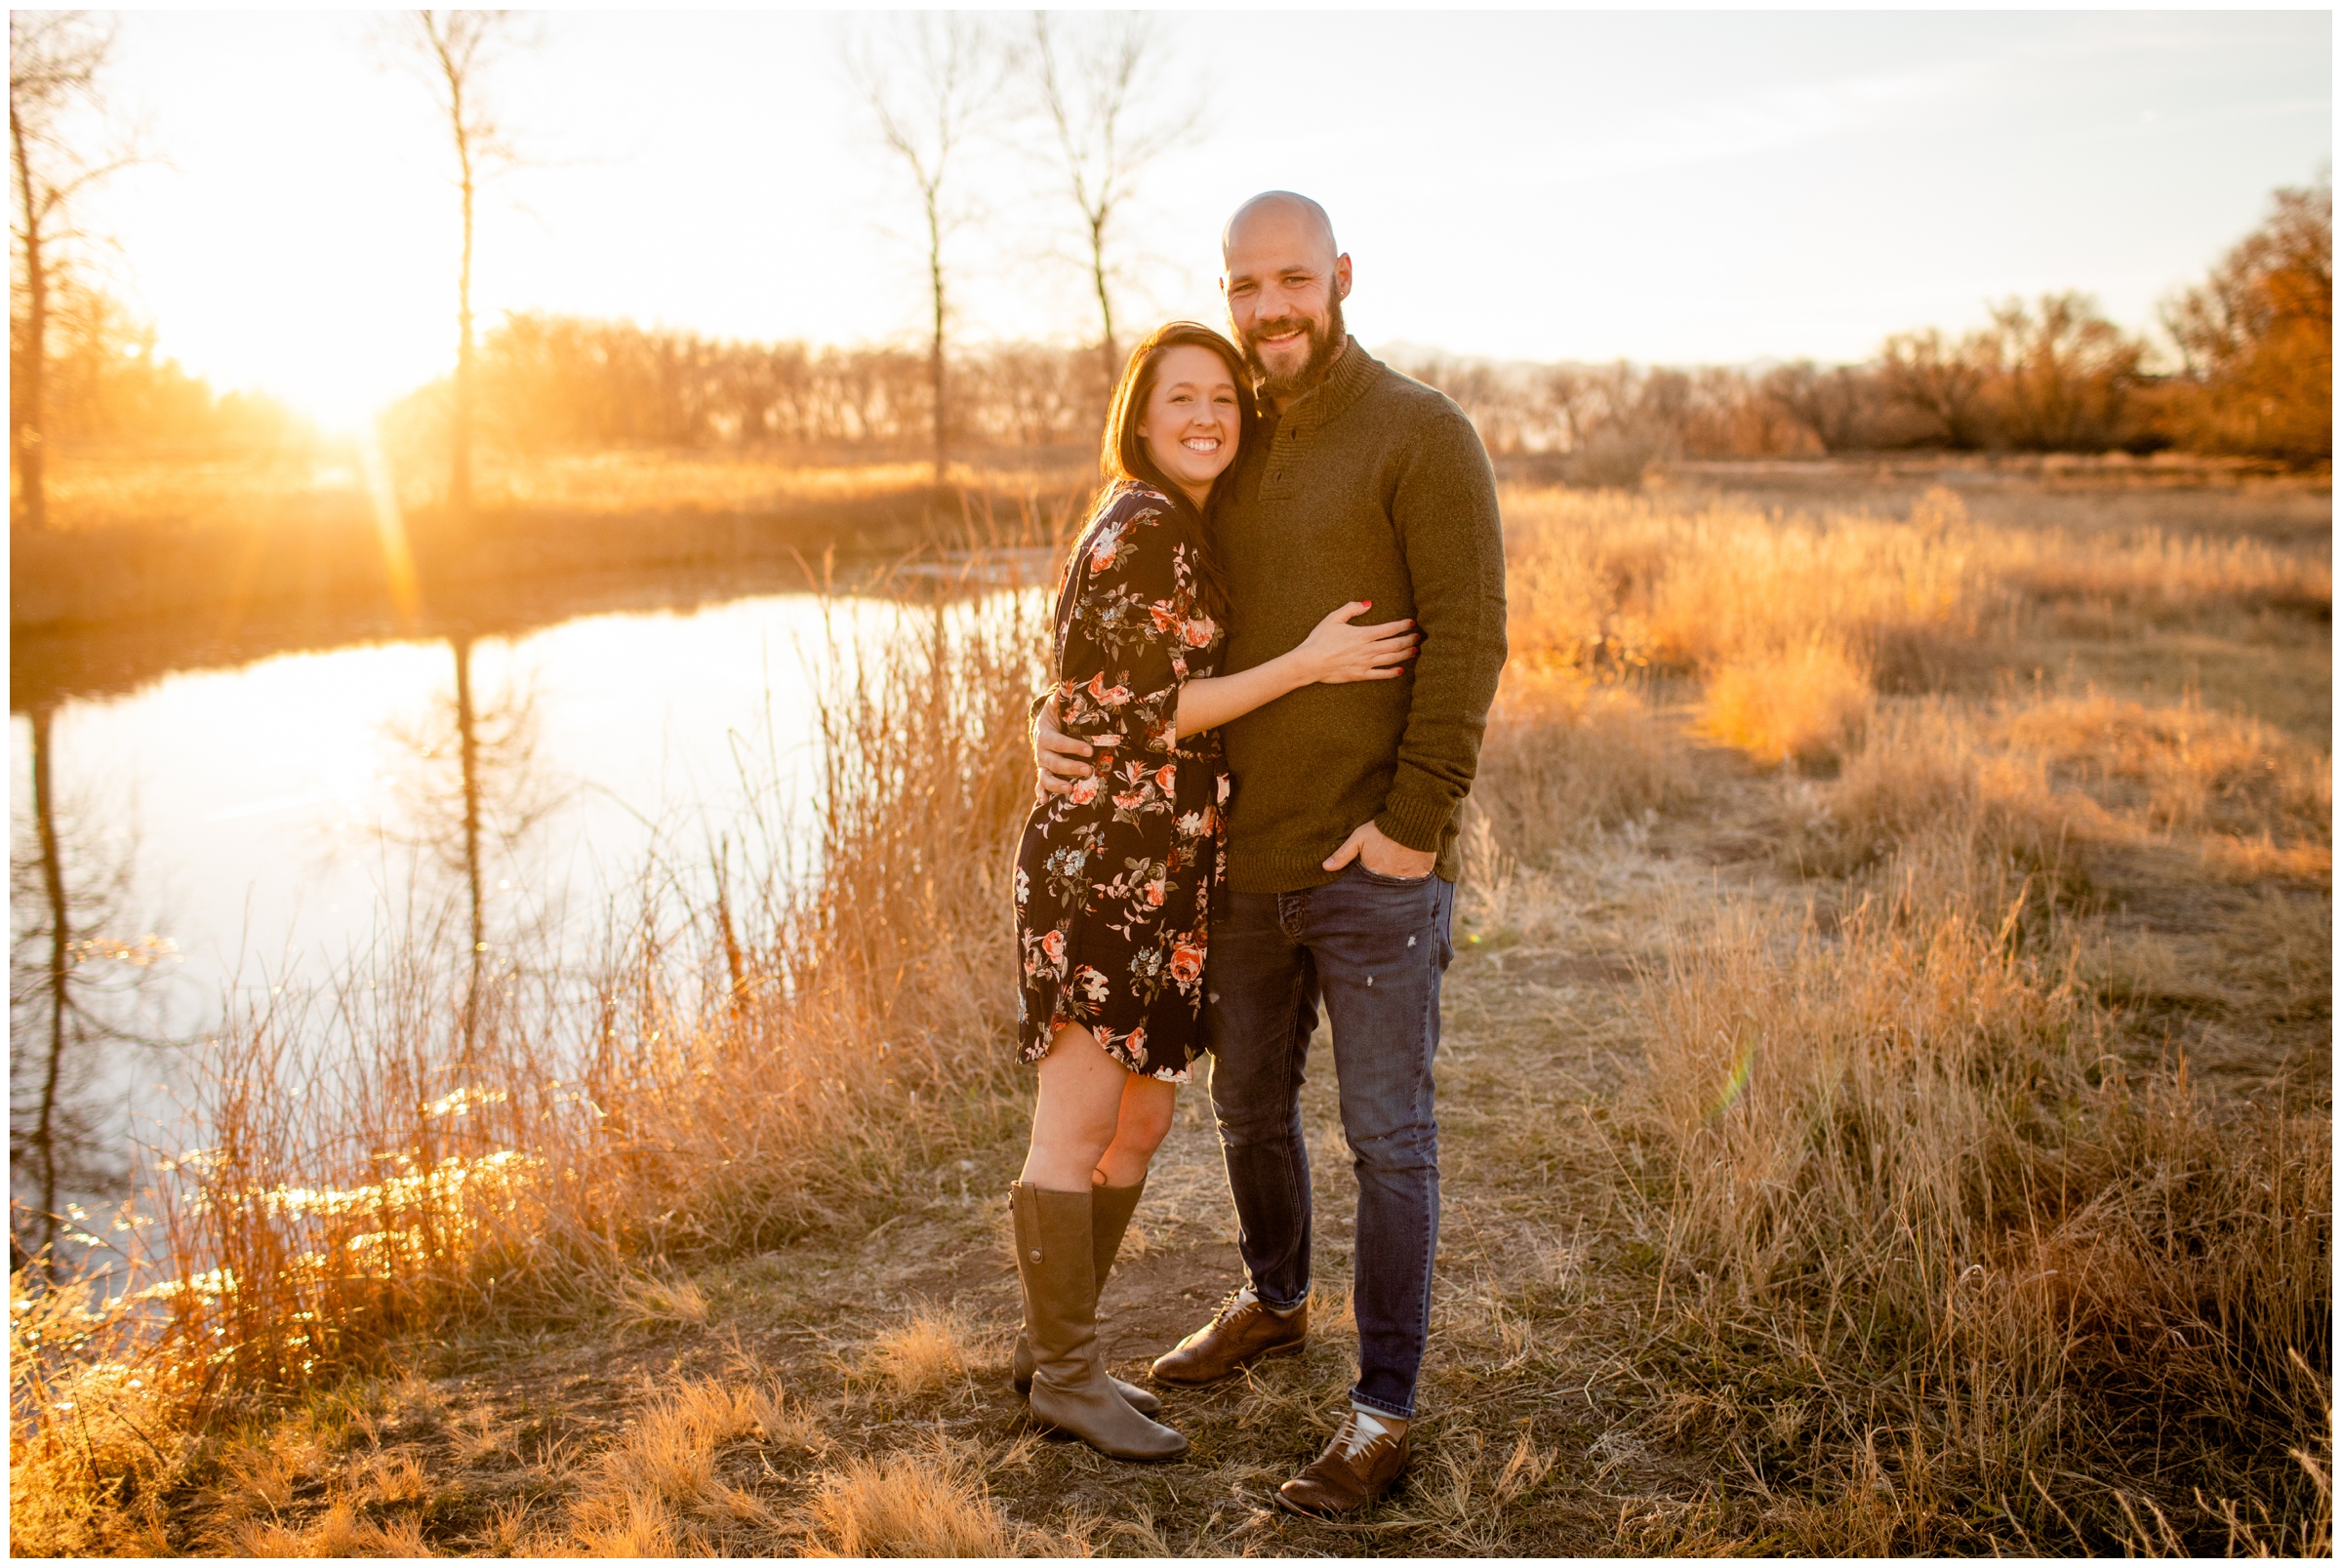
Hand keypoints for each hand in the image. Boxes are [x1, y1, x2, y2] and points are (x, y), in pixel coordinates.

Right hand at [1032, 693, 1093, 797]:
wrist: (1043, 726)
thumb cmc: (1056, 715)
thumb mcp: (1057, 705)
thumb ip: (1063, 698)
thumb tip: (1068, 687)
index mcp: (1044, 734)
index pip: (1057, 742)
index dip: (1072, 747)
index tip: (1089, 750)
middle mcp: (1041, 751)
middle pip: (1053, 762)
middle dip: (1070, 767)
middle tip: (1088, 770)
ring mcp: (1042, 764)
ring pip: (1046, 777)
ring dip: (1057, 785)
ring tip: (1071, 789)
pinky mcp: (1044, 773)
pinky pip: (1041, 786)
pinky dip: (1041, 794)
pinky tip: (1045, 802)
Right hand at [1293, 600, 1418, 685]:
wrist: (1310, 662)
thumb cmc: (1319, 639)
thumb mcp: (1333, 618)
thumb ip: (1352, 608)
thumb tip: (1368, 603)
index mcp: (1363, 634)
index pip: (1389, 629)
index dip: (1403, 625)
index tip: (1412, 623)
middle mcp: (1367, 649)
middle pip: (1395, 644)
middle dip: (1409, 640)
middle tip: (1418, 637)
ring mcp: (1365, 663)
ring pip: (1391, 659)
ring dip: (1405, 654)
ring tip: (1414, 651)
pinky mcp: (1360, 675)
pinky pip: (1380, 674)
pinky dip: (1392, 672)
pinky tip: (1400, 670)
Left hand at [1322, 819, 1437, 877]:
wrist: (1412, 820)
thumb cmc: (1383, 829)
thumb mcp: (1359, 837)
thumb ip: (1343, 853)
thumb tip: (1325, 867)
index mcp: (1373, 872)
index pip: (1366, 886)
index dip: (1366, 884)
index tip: (1369, 877)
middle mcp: (1389, 880)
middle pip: (1382, 889)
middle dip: (1381, 885)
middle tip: (1382, 876)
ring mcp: (1407, 879)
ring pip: (1398, 888)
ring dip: (1396, 883)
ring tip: (1395, 875)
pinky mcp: (1422, 875)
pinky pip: (1415, 884)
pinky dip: (1411, 880)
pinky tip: (1409, 872)